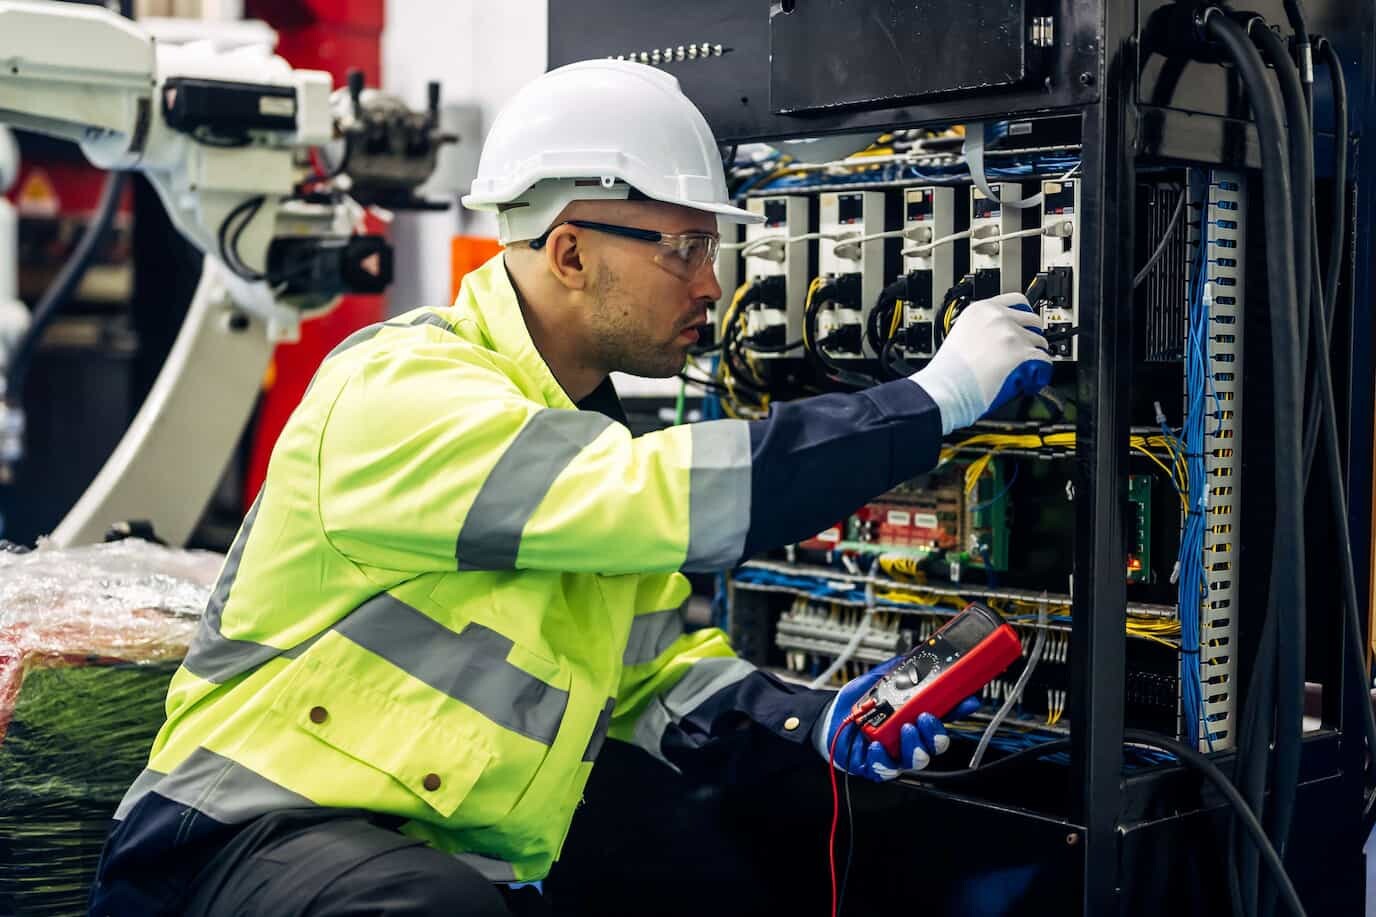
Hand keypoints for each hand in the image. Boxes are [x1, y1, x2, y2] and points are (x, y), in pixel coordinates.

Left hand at [813, 657, 980, 781]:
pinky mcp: (875, 766)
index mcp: (915, 718)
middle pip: (936, 744)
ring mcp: (894, 754)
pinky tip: (876, 746)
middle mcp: (908, 738)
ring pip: (917, 760)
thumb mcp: (879, 680)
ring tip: (905, 728)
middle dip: (937, 733)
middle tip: (927, 717)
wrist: (829, 718)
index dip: (959, 709)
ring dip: (915, 745)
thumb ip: (900, 669)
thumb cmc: (857, 703)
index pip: (945, 716)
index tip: (968, 700)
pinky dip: (883, 758)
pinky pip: (886, 769)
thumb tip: (919, 654)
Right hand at [909, 292, 1052, 433]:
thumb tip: (1001, 337)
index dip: (1024, 315)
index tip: (1026, 324)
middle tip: (1026, 351)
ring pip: (1040, 342)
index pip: (1017, 300)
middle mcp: (997, 317)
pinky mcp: (1021, 354)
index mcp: (980, 309)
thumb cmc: (947, 371)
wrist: (945, 388)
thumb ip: (983, 328)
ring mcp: (1010, 334)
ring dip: (1034, 356)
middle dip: (1032, 336)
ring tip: (1022, 370)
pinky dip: (1039, 372)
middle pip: (1033, 320)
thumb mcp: (961, 334)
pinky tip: (1027, 379)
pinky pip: (1044, 361)